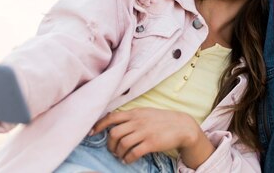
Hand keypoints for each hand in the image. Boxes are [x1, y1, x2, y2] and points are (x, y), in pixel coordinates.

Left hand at [91, 108, 213, 166]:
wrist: (181, 126)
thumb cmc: (162, 120)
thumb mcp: (145, 113)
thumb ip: (131, 116)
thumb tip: (114, 121)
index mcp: (135, 113)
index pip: (112, 117)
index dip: (99, 125)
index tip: (92, 133)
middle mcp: (138, 121)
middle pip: (114, 133)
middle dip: (110, 144)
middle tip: (112, 150)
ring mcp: (145, 132)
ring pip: (122, 144)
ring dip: (118, 153)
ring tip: (121, 156)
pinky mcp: (151, 143)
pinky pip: (134, 153)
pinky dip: (128, 158)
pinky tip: (128, 160)